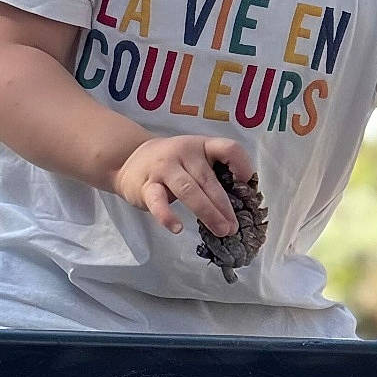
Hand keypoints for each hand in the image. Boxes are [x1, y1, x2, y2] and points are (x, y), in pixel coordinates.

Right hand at [114, 135, 255, 236]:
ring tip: (221, 230)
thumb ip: (214, 174)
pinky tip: (177, 228)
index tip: (246, 183)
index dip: (241, 164)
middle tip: (234, 227)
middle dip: (224, 206)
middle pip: (209, 179)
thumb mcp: (195, 159)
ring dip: (207, 212)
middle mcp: (185, 153)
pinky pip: (158, 202)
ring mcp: (164, 169)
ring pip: (189, 190)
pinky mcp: (147, 186)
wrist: (129, 159)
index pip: (227, 148)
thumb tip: (241, 205)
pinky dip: (167, 215)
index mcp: (202, 146)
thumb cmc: (173, 163)